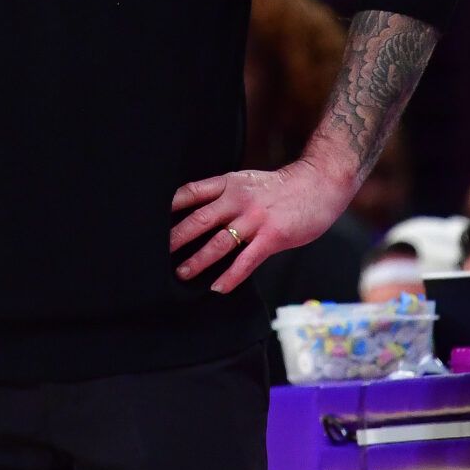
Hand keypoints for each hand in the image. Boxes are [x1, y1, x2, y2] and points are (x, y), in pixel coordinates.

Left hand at [169, 161, 355, 293]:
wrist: (319, 183)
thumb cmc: (282, 187)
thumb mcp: (247, 182)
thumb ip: (225, 196)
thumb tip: (199, 213)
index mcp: (229, 184)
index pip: (192, 193)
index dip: (170, 206)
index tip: (149, 219)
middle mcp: (238, 200)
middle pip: (199, 219)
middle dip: (176, 238)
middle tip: (154, 255)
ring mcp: (255, 219)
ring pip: (219, 243)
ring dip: (198, 260)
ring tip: (182, 273)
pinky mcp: (272, 236)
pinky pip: (247, 260)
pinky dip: (231, 276)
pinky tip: (218, 287)